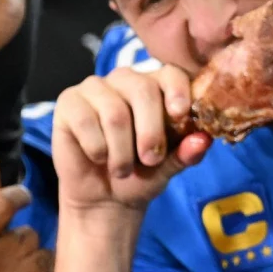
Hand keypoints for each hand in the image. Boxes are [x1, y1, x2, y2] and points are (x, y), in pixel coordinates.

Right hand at [53, 67, 210, 212]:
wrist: (105, 197)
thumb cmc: (142, 175)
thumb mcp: (169, 168)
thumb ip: (186, 153)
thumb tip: (203, 140)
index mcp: (157, 88)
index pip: (171, 74)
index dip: (177, 90)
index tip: (180, 114)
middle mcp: (126, 81)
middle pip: (142, 90)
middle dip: (150, 131)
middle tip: (151, 160)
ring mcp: (95, 88)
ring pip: (115, 112)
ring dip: (122, 151)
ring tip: (122, 169)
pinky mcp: (69, 101)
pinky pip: (86, 121)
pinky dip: (97, 149)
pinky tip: (99, 157)